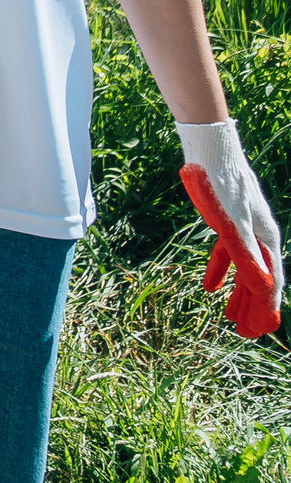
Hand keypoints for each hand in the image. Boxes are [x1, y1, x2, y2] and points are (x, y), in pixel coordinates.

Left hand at [180, 120, 281, 338]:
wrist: (210, 150)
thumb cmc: (223, 186)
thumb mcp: (232, 224)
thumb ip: (245, 256)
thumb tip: (262, 288)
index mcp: (267, 238)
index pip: (272, 281)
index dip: (267, 307)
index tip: (262, 329)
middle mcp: (260, 236)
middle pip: (260, 278)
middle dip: (253, 306)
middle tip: (245, 332)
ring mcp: (244, 229)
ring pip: (244, 269)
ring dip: (238, 292)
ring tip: (230, 317)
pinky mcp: (227, 222)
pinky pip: (227, 253)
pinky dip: (220, 270)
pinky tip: (210, 287)